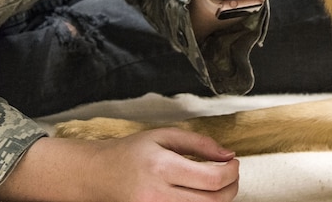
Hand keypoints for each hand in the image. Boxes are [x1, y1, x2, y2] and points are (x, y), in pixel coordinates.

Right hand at [0, 131, 238, 201]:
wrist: (97, 174)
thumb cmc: (130, 152)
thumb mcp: (162, 136)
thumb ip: (198, 143)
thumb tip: (228, 154)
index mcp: (163, 167)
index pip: (212, 179)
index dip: (232, 172)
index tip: (234, 162)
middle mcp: (160, 194)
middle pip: (213, 201)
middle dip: (232, 187)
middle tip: (232, 174)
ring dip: (221, 199)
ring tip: (220, 184)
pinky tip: (203, 195)